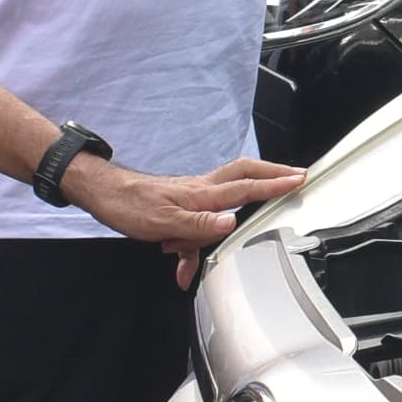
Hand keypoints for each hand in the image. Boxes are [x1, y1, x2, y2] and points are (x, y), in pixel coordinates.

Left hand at [67, 152, 300, 277]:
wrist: (102, 193)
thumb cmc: (129, 207)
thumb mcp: (162, 223)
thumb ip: (199, 226)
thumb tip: (231, 222)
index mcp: (201, 196)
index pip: (245, 188)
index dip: (273, 185)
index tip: (299, 180)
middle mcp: (201, 189)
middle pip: (245, 174)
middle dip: (273, 172)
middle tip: (298, 173)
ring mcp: (192, 192)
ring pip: (231, 184)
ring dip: (256, 181)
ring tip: (275, 184)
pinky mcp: (182, 199)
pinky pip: (210, 204)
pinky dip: (222, 211)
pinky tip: (218, 229)